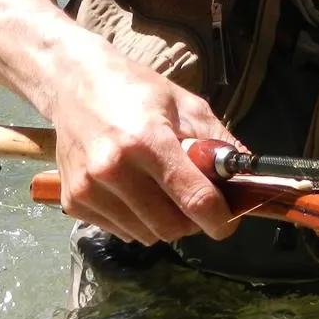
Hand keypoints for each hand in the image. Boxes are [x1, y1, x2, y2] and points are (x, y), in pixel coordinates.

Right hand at [50, 37, 240, 245]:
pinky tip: (136, 191)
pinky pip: (119, 231)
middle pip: (169, 226)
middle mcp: (113, 170)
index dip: (219, 218)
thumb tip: (246, 172)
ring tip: (164, 190)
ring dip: (164, 222)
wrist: (75, 83)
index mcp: (147, 141)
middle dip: (192, 221)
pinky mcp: (72, 202)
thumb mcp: (185, 104)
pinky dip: (137, 221)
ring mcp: (88, 189)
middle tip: (197, 201)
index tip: (229, 223)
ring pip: (145, 235)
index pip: (193, 198)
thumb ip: (217, 140)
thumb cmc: (135, 89)